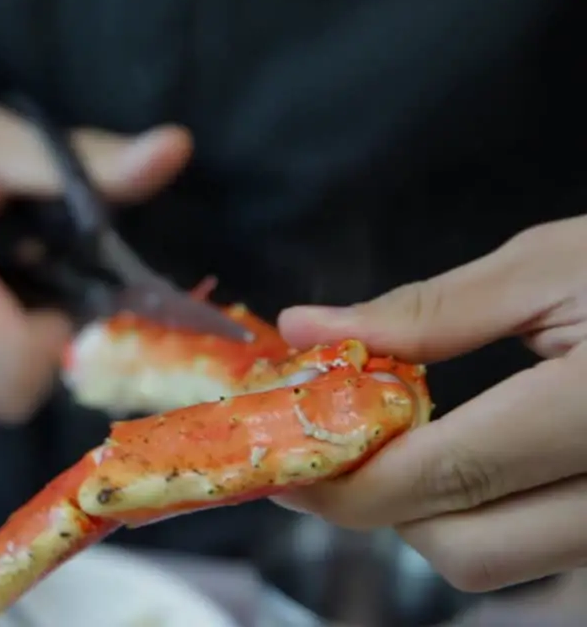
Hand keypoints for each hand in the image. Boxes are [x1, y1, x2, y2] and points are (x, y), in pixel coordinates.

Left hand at [276, 215, 586, 591]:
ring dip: (439, 515)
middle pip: (463, 550)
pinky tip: (489, 462)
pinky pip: (546, 561)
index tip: (277, 457)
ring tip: (424, 438)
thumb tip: (306, 329)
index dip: (340, 479)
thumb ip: (426, 313)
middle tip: (350, 439)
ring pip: (503, 567)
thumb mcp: (554, 264)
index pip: (440, 478)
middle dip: (386, 503)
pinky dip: (495, 520)